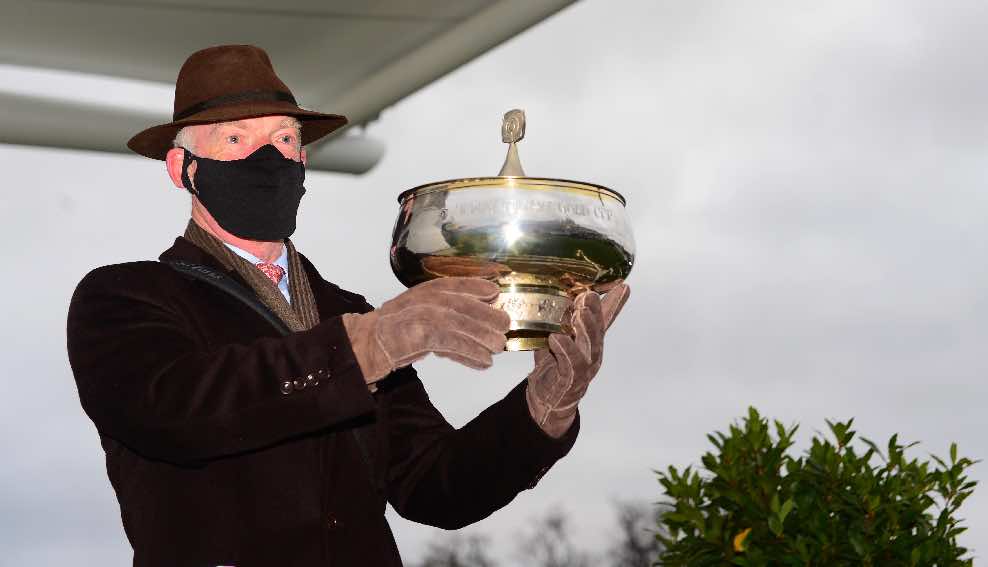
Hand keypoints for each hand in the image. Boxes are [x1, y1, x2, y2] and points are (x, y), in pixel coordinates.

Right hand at [342, 278, 510, 383]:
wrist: (368, 344)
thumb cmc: (398, 331)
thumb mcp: (421, 312)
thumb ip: (446, 312)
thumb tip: (478, 314)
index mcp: (425, 290)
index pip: (456, 283)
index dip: (477, 286)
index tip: (495, 292)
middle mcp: (425, 299)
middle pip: (464, 305)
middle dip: (488, 315)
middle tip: (505, 324)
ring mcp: (422, 316)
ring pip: (462, 325)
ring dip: (484, 337)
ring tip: (498, 347)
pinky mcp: (421, 336)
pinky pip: (454, 344)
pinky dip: (471, 353)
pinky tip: (484, 362)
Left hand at [525, 282, 630, 436]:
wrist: (547, 400)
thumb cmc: (555, 366)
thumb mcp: (561, 339)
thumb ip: (565, 321)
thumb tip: (564, 296)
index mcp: (592, 342)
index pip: (605, 319)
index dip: (614, 303)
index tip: (622, 285)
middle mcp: (593, 354)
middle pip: (598, 331)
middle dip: (595, 312)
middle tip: (589, 295)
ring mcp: (584, 368)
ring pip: (589, 347)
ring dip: (585, 329)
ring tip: (579, 313)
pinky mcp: (571, 380)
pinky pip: (570, 364)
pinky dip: (564, 350)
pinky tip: (556, 338)